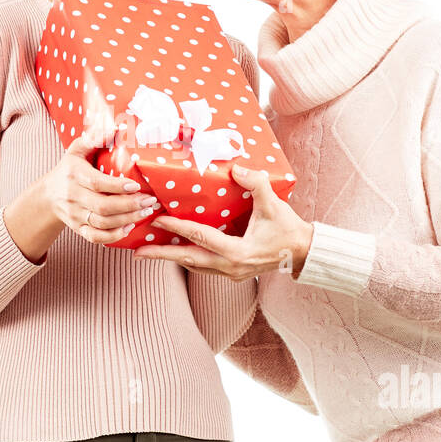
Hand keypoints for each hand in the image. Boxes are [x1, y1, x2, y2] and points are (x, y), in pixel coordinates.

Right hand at [38, 130, 160, 245]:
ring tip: (146, 212)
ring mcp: (75, 215)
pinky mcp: (78, 228)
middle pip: (103, 207)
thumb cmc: (68, 169)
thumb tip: (115, 128)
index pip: (97, 184)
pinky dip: (114, 236)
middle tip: (150, 201)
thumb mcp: (76, 150)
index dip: (117, 187)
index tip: (136, 185)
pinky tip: (130, 227)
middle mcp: (73, 197)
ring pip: (102, 223)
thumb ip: (94, 138)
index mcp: (74, 176)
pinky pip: (96, 237)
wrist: (48, 195)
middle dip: (129, 206)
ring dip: (127, 220)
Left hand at [132, 163, 312, 279]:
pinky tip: (176, 250)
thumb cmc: (289, 230)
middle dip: (161, 255)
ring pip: (194, 265)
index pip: (200, 238)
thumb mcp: (274, 205)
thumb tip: (236, 168)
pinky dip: (188, 258)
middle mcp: (230, 267)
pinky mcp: (232, 273)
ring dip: (172, 257)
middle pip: (188, 260)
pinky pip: (203, 266)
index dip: (177, 228)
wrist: (303, 252)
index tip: (157, 220)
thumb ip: (256, 184)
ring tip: (150, 251)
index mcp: (237, 252)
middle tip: (137, 250)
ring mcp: (230, 274)